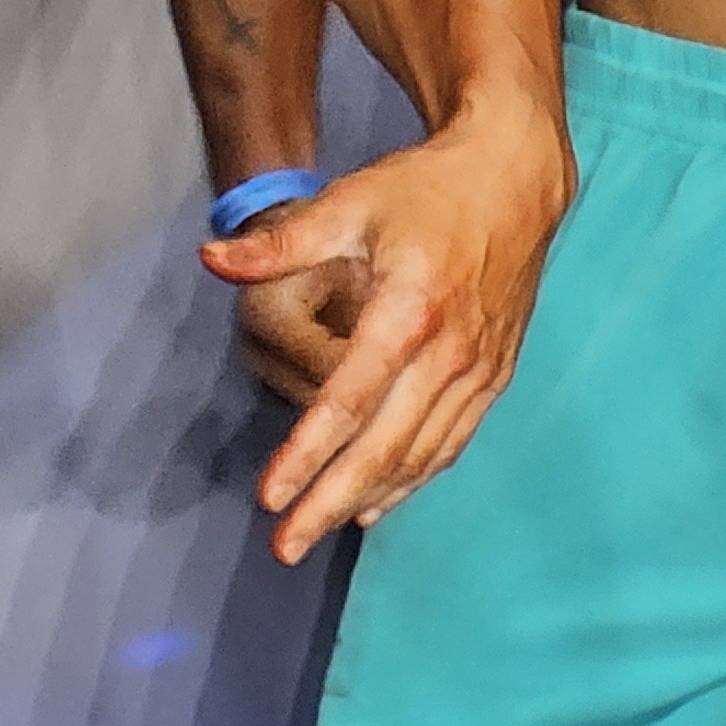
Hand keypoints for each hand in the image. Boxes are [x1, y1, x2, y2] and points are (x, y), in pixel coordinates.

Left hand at [202, 106, 570, 563]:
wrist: (516, 179)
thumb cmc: (425, 189)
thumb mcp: (349, 202)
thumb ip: (279, 243)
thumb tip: (209, 258)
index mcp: (410, 311)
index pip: (349, 400)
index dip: (307, 452)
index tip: (270, 496)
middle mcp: (450, 352)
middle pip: (385, 446)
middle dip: (331, 501)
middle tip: (285, 545)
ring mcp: (480, 370)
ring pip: (421, 455)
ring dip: (369, 499)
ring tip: (319, 531)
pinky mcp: (496, 376)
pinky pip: (452, 443)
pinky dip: (414, 479)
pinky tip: (378, 504)